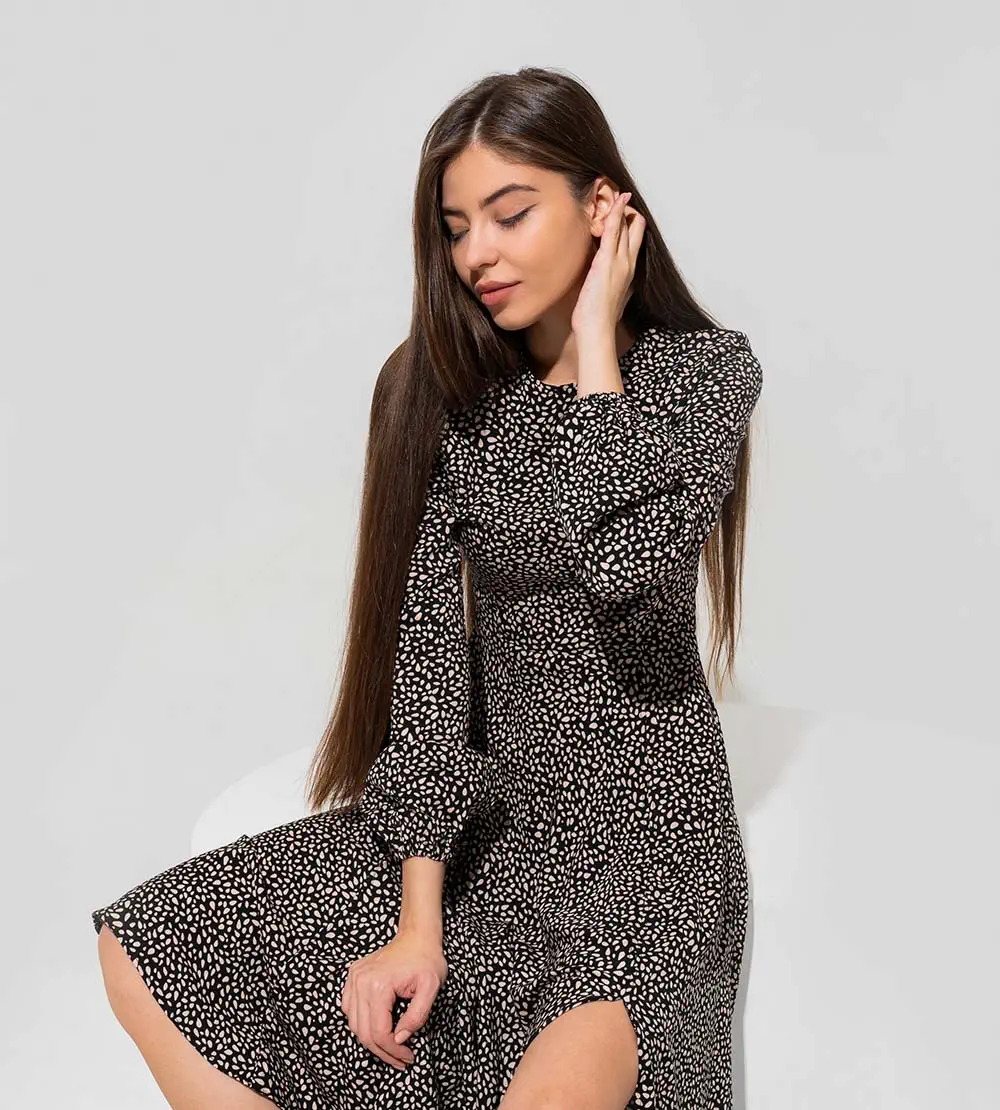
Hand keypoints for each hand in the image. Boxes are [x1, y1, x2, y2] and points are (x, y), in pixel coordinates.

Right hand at [340, 930, 447, 1069]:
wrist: (417, 936)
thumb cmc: (426, 959)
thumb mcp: (432, 988)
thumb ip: (417, 1016)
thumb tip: (401, 1038)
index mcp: (378, 985)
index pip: (379, 1033)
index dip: (394, 1052)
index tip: (408, 1058)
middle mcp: (360, 982)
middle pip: (364, 1032)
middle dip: (383, 1052)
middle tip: (401, 1060)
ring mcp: (354, 978)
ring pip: (354, 1024)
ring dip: (371, 1041)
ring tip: (390, 1049)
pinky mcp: (353, 976)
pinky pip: (349, 1009)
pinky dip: (360, 1023)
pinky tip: (376, 1028)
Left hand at [571, 190, 645, 337]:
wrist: (597, 329)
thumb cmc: (599, 319)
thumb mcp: (610, 297)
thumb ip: (613, 285)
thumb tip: (609, 282)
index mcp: (629, 272)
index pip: (635, 241)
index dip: (631, 225)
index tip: (624, 214)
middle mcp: (628, 264)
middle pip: (636, 229)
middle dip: (629, 213)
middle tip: (619, 201)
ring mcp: (619, 261)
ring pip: (627, 226)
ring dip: (622, 209)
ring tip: (616, 193)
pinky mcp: (606, 260)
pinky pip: (613, 230)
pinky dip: (615, 213)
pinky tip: (615, 200)